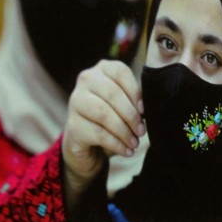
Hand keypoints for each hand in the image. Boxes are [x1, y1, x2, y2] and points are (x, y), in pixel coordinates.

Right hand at [62, 60, 144, 203]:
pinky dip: (117, 144)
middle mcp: (85, 80)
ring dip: (124, 131)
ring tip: (135, 143)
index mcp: (101, 69)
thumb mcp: (123, 103)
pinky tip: (127, 151)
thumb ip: (134, 99)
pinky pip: (99, 134)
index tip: (144, 110)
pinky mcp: (72, 125)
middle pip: (112, 94)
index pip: (120, 72)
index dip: (134, 92)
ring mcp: (76, 101)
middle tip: (141, 131)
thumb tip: (149, 108)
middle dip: (131, 115)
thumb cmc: (111, 116)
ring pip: (104, 114)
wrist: (85, 140)